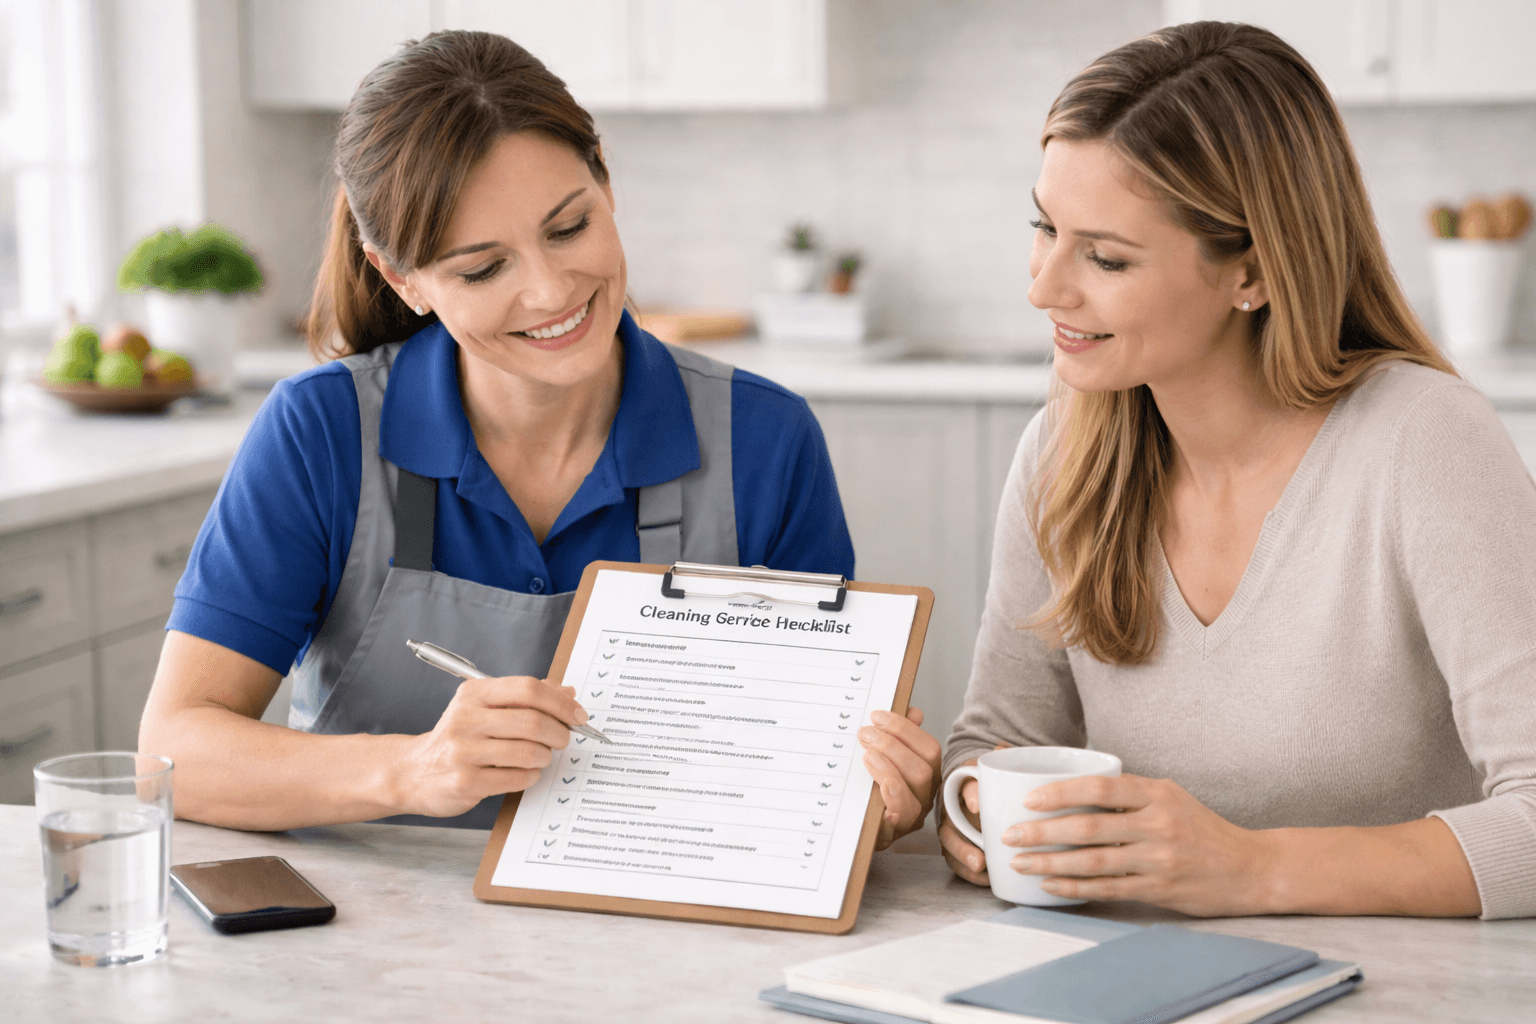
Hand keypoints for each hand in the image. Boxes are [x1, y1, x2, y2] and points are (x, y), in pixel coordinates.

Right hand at [394, 676, 586, 817]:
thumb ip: (524, 698)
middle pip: (532, 721)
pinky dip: (530, 775)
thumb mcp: (484, 708)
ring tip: (540, 756)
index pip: (528, 689)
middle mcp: (465, 719)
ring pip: (528, 752)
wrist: (413, 772)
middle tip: (563, 739)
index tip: (578, 715)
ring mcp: (463, 752)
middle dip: (559, 733)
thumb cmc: (459, 737)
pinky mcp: (465, 782)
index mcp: (473, 694)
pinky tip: (524, 772)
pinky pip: (517, 778)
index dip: (560, 702)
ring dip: (545, 756)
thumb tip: (567, 691)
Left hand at [858, 707, 941, 850]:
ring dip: (888, 775)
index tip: (878, 716)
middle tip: (865, 734)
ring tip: (867, 757)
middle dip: (893, 749)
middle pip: (922, 773)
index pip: (929, 750)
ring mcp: (907, 819)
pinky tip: (881, 810)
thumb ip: (900, 735)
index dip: (905, 730)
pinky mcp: (887, 837)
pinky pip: (890, 833)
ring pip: (909, 802)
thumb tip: (913, 712)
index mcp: (927, 774)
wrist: (860, 822)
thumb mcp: (887, 754)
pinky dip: (886, 821)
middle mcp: (923, 798)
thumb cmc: (876, 781)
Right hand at [938, 745, 1008, 885]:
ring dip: (964, 863)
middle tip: (979, 859)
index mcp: (961, 784)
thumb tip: (1000, 749)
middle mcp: (951, 810)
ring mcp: (954, 831)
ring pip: (951, 850)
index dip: (970, 794)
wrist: (986, 786)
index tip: (978, 805)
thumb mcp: (996, 766)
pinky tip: (986, 881)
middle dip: (962, 847)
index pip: (963, 785)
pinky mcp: (960, 847)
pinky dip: (971, 874)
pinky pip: (959, 864)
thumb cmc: (991, 777)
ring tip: (982, 873)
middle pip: (949, 830)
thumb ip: (1001, 757)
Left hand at [1005, 774, 1274, 915]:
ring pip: (1092, 861)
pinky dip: (1075, 887)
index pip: (1099, 787)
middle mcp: (1157, 824)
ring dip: (1050, 863)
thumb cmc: (1202, 829)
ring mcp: (1158, 859)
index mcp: (1157, 793)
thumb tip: (1072, 789)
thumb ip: (1128, 794)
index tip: (1028, 799)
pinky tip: (1050, 886)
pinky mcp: (1159, 889)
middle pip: (1087, 826)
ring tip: (1020, 862)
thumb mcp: (1170, 797)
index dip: (1059, 792)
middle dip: (1041, 831)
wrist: (1251, 868)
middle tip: (1008, 835)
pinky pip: (1107, 888)